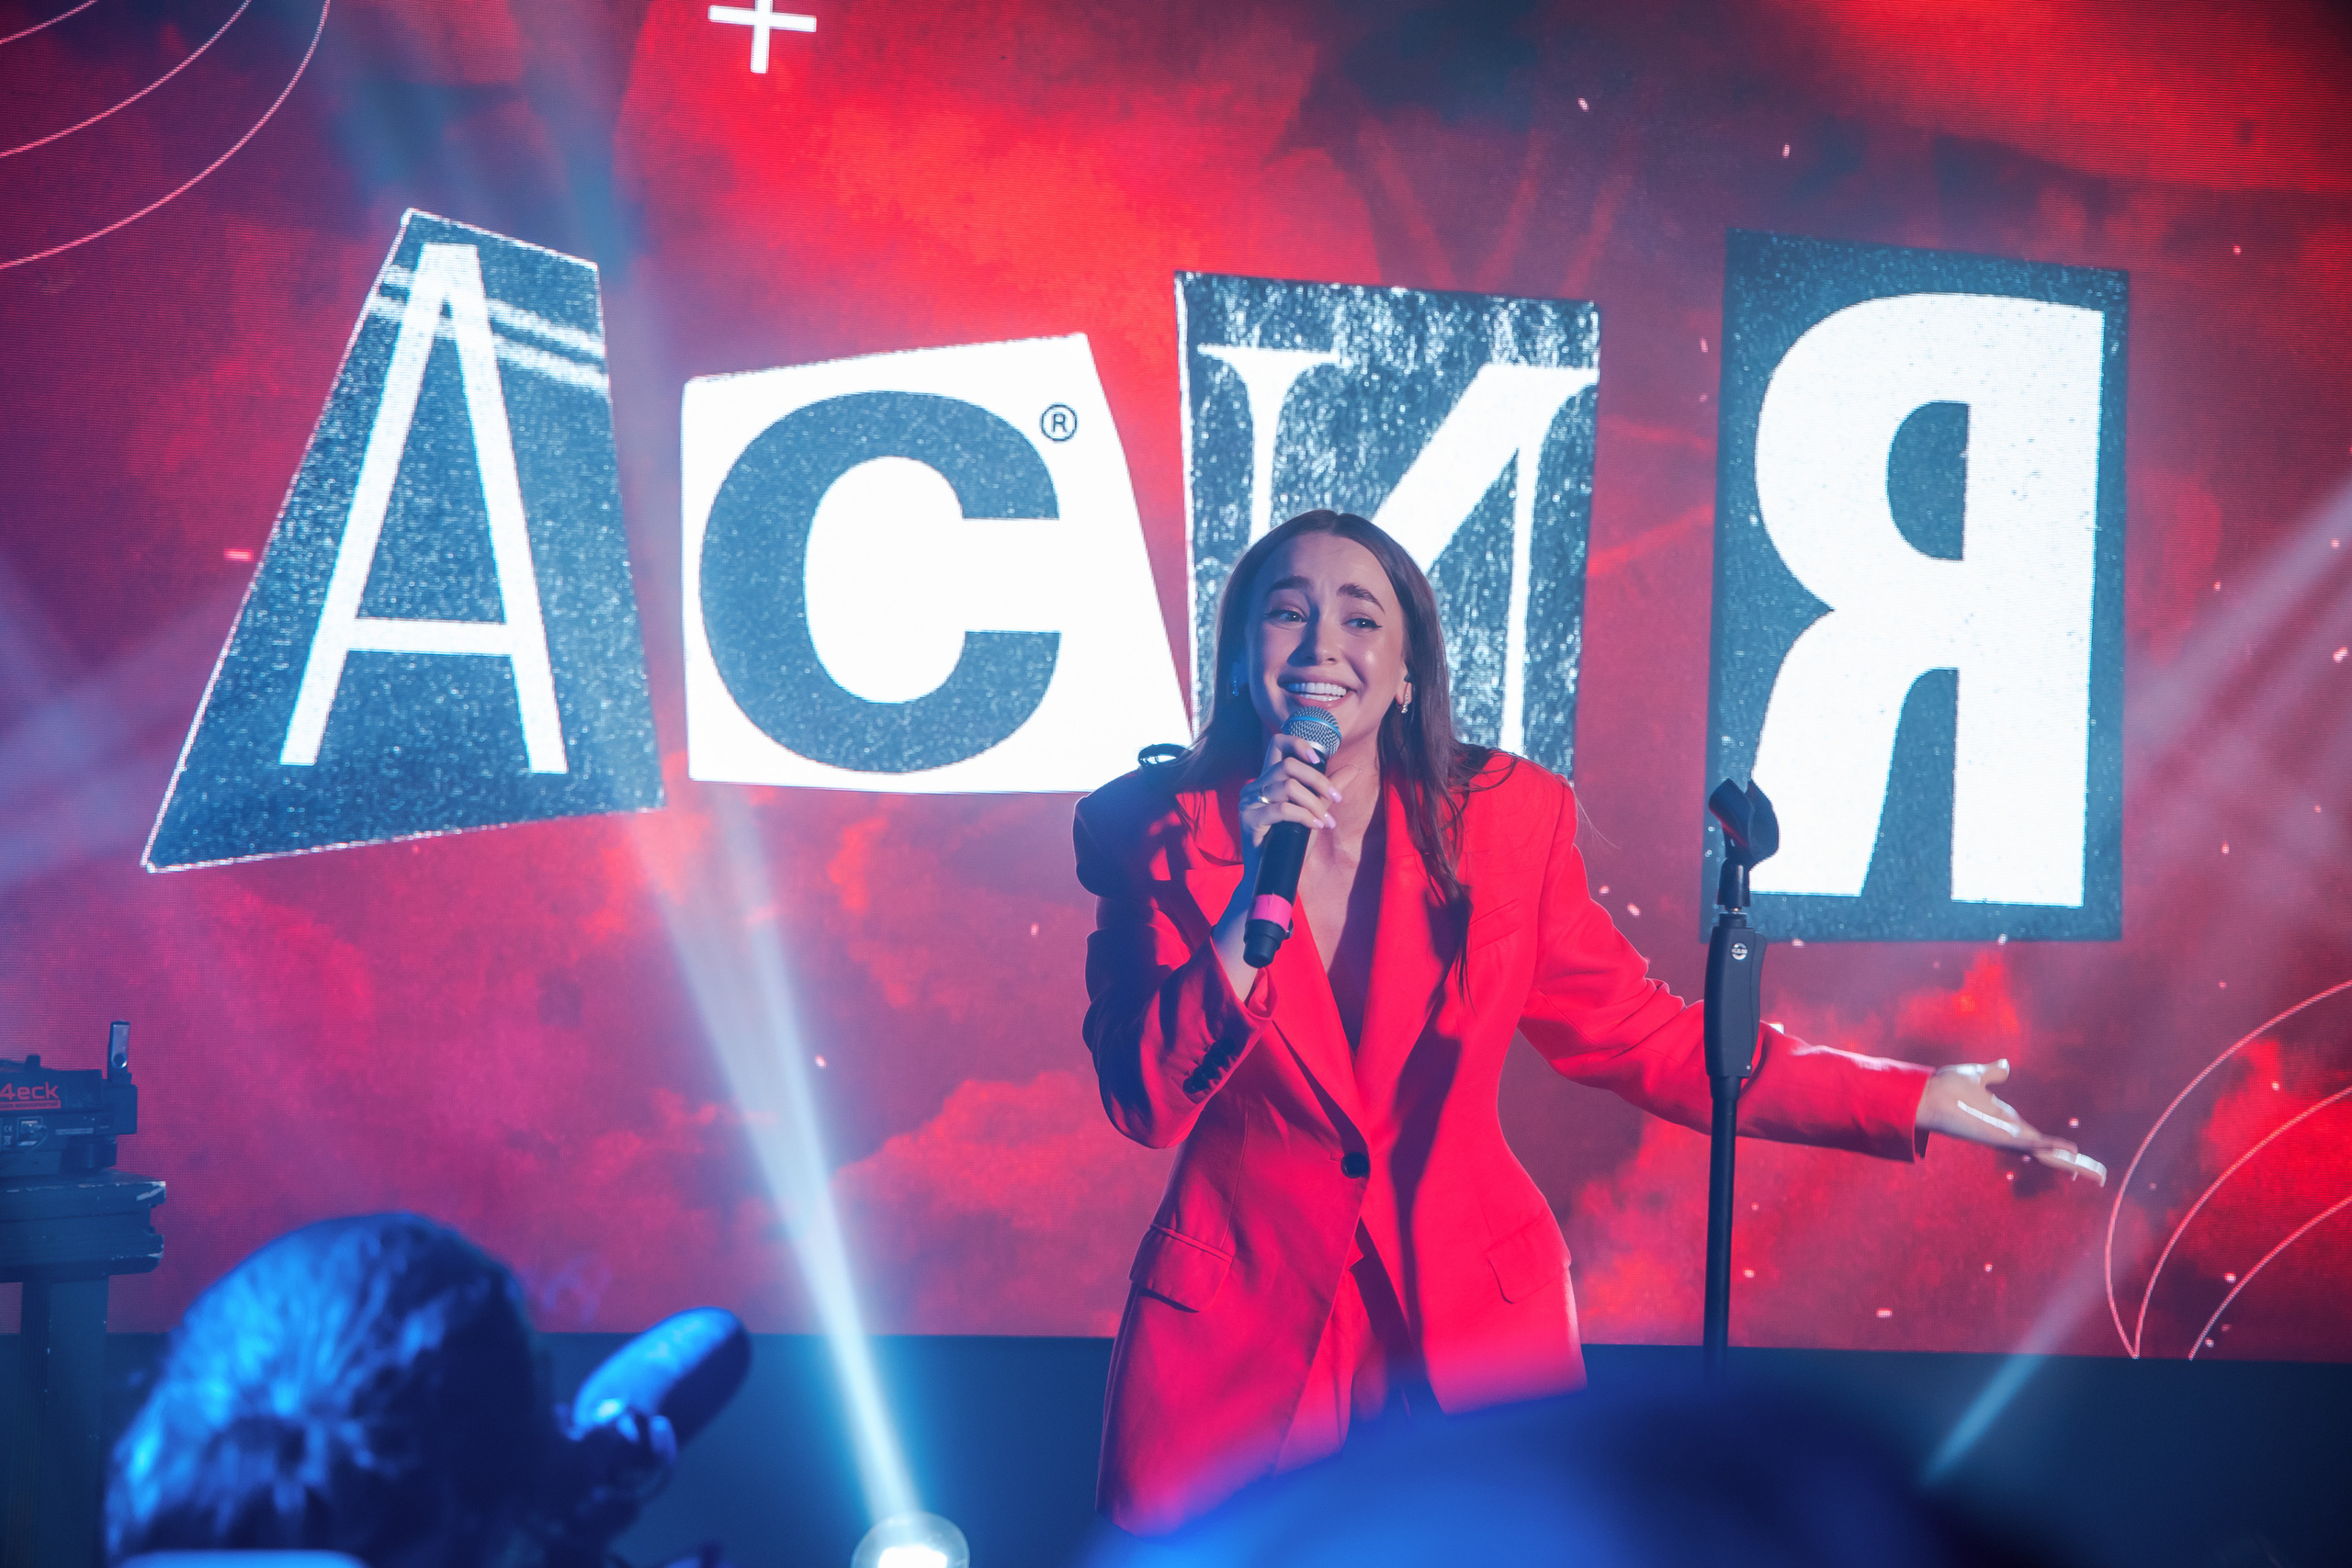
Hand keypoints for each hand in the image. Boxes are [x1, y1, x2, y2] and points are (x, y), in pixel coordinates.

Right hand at [1236, 733, 1349, 864]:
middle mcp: (1255, 786)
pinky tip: (1316, 827)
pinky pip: (1282, 810)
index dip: (1297, 743)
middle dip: (1318, 780)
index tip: (1318, 758)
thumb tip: (1353, 768)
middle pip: (1288, 765)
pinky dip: (1304, 817)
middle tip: (1335, 797)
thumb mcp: (1314, 811)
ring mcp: (1249, 802)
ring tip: (1325, 820)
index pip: (1277, 745)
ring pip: (1287, 787)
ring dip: (1314, 804)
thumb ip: (1328, 789)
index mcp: (1268, 780)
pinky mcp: (1249, 819)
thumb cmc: (1291, 844)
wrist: (1274, 875)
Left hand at [1915, 1060, 2105, 1183]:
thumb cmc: (1945, 1088)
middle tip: (2101, 1176)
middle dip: (2075, 1164)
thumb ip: (1993, 1074)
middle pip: (2049, 1153)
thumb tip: (2004, 1066)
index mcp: (2007, 1122)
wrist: (1924, 1094)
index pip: (2041, 1139)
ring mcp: (2005, 1138)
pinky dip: (2047, 1147)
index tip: (2078, 1157)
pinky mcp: (1997, 1136)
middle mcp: (2009, 1134)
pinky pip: (2027, 1144)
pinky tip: (2069, 1151)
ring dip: (2071, 1163)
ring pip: (2045, 1154)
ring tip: (2097, 1174)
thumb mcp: (1977, 1076)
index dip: (2060, 1150)